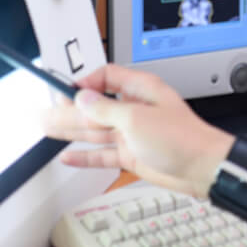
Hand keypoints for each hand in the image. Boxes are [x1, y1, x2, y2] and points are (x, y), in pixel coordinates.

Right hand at [41, 64, 233, 197]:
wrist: (203, 169)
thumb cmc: (182, 139)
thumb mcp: (136, 119)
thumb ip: (105, 109)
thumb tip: (82, 99)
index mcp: (140, 90)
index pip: (105, 77)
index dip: (84, 84)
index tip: (65, 94)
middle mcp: (135, 109)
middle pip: (95, 105)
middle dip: (69, 109)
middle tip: (44, 113)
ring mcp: (133, 133)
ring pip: (95, 130)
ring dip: (70, 130)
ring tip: (46, 128)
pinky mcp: (132, 154)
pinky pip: (102, 153)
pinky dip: (85, 156)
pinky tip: (68, 156)